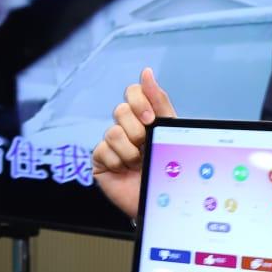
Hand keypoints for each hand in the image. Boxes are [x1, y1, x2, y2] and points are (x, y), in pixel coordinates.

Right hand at [90, 67, 175, 221]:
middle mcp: (126, 127)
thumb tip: (146, 72)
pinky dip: (118, 162)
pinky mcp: (101, 160)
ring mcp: (112, 144)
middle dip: (137, 129)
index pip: (133, 92)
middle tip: (146, 144)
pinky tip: (126, 170)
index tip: (150, 118)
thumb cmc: (168, 166)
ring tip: (139, 163)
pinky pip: (103, 150)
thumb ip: (159, 101)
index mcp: (144, 116)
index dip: (139, 101)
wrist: (161, 200)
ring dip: (130, 150)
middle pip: (121, 110)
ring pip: (113, 131)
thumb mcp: (169, 131)